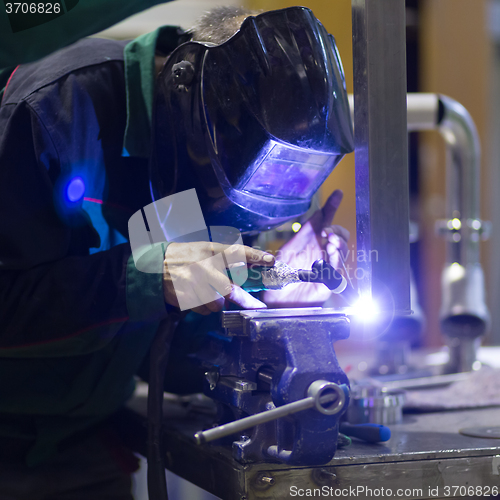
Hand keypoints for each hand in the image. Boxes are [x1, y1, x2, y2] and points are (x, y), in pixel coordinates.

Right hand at [163, 242, 274, 314]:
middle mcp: (202, 266)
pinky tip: (195, 297)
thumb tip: (248, 266)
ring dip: (216, 303)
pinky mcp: (184, 296)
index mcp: (210, 251)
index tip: (270, 260)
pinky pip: (202, 310)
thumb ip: (222, 257)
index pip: (236, 251)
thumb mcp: (202, 249)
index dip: (255, 255)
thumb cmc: (183, 257)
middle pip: (229, 289)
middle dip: (244, 300)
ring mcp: (192, 283)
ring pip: (216, 304)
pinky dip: (202, 307)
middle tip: (257, 306)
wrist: (153, 267)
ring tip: (207, 293)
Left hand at [262, 190, 348, 307]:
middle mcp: (320, 252)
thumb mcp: (289, 248)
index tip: (338, 193)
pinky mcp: (328, 282)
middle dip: (337, 230)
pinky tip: (330, 252)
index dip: (331, 207)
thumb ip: (305, 232)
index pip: (324, 222)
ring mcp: (325, 266)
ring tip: (329, 242)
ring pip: (342, 249)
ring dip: (338, 243)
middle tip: (327, 232)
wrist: (273, 297)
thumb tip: (318, 213)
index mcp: (310, 242)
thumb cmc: (277, 274)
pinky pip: (337, 267)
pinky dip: (336, 257)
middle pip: (339, 235)